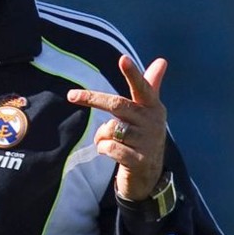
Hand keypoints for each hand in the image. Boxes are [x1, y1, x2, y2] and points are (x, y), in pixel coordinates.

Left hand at [66, 55, 168, 200]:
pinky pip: (109, 148)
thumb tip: (162, 60)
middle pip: (117, 104)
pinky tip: (110, 153)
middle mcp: (152, 122)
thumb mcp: (148, 112)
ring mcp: (148, 142)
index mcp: (153, 107)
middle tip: (71, 95)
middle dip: (92, 98)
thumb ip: (151, 86)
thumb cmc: (143, 136)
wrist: (149, 175)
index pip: (142, 87)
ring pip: (110, 129)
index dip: (132, 74)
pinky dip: (103, 148)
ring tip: (109, 141)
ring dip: (101, 135)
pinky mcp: (140, 161)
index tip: (123, 58)